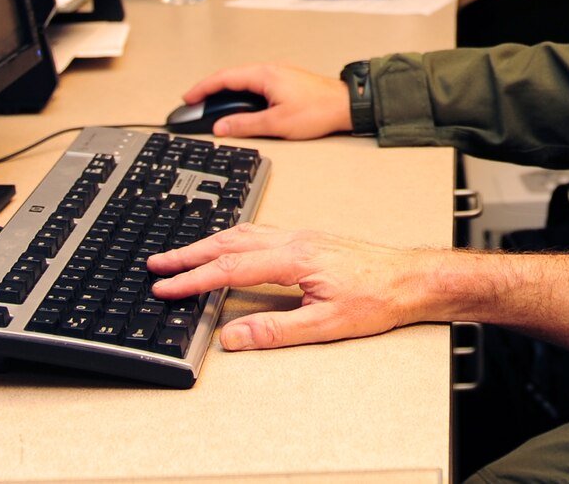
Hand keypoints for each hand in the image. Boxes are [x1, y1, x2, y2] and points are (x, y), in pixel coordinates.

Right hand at [147, 223, 434, 349]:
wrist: (410, 279)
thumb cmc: (377, 298)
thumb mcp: (326, 324)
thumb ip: (275, 330)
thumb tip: (233, 335)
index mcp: (295, 257)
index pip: (231, 267)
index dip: (194, 279)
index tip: (166, 288)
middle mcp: (295, 240)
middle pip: (231, 242)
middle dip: (190, 254)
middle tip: (157, 264)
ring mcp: (302, 236)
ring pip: (244, 233)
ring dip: (209, 243)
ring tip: (181, 255)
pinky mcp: (309, 240)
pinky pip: (260, 233)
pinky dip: (232, 239)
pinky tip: (228, 246)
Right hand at [181, 64, 352, 138]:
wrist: (346, 105)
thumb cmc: (318, 110)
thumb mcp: (277, 123)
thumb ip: (245, 125)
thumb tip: (221, 127)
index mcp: (264, 75)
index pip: (224, 78)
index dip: (202, 88)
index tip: (188, 97)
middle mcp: (270, 70)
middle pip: (231, 76)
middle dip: (210, 89)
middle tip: (194, 102)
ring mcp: (279, 74)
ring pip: (243, 79)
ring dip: (225, 90)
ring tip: (211, 104)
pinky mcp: (286, 81)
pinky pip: (255, 82)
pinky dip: (240, 91)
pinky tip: (239, 102)